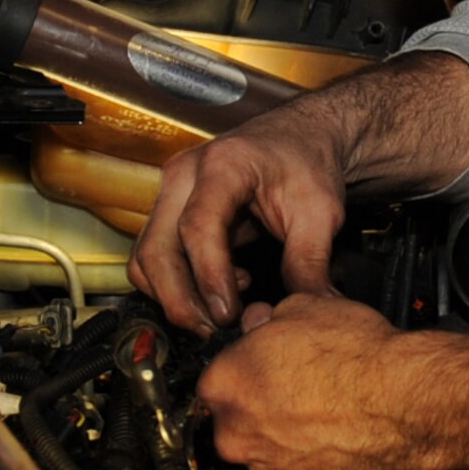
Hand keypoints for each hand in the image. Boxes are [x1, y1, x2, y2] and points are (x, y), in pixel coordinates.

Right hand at [128, 97, 346, 331]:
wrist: (300, 140)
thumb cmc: (307, 164)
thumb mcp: (320, 213)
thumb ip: (310, 263)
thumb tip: (311, 311)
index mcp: (224, 165)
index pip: (198, 227)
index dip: (209, 276)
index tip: (228, 313)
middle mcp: (185, 175)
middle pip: (157, 248)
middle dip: (182, 299)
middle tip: (218, 330)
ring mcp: (171, 191)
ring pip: (147, 258)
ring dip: (175, 296)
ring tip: (223, 313)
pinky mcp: (170, 211)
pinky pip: (155, 257)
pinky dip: (177, 283)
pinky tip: (223, 288)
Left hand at [196, 289, 422, 469]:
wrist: (406, 402)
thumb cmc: (360, 359)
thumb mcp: (308, 308)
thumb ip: (271, 319)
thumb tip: (264, 321)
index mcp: (225, 384)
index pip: (218, 378)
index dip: (247, 370)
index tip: (265, 369)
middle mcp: (235, 435)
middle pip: (235, 424)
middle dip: (260, 412)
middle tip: (298, 396)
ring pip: (265, 459)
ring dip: (285, 445)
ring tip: (324, 423)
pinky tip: (339, 446)